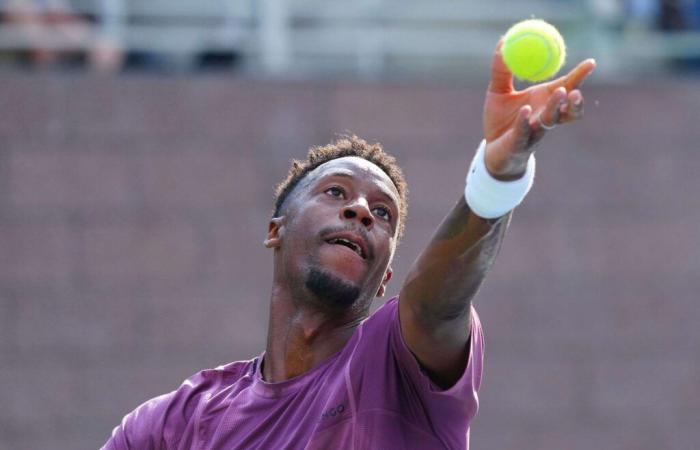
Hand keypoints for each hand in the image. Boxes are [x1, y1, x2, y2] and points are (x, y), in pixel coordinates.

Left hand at [482, 39, 595, 179]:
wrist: (493, 150)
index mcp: (544, 101)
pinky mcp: (518, 144)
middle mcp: (545, 117)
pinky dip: (525, 121)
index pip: (567, 87)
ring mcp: (534, 133)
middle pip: (566, 109)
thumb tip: (503, 42)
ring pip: (550, 122)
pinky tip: (527, 111)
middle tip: (572, 85)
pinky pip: (524, 133)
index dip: (580, 76)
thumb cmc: (500, 120)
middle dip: (572, 99)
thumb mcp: (497, 91)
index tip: (591, 62)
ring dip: (555, 108)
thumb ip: (501, 70)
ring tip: (560, 92)